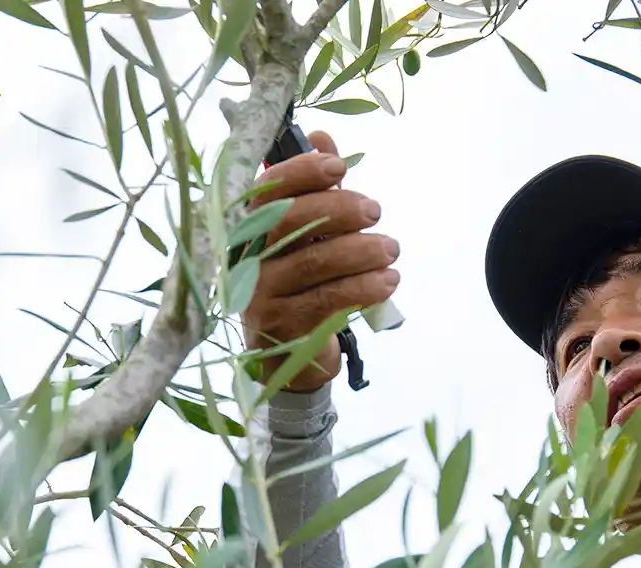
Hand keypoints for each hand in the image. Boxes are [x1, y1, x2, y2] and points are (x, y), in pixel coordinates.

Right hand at [242, 132, 400, 392]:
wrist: (293, 357)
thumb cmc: (304, 284)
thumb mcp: (311, 235)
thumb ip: (316, 188)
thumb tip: (322, 137)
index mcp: (252, 227)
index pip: (267, 190)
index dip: (302, 172)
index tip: (339, 167)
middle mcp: (249, 258)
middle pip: (290, 221)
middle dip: (340, 209)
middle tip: (376, 210)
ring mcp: (261, 294)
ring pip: (314, 262)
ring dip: (361, 250)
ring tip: (392, 249)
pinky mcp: (282, 327)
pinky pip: (327, 300)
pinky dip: (363, 287)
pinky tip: (388, 281)